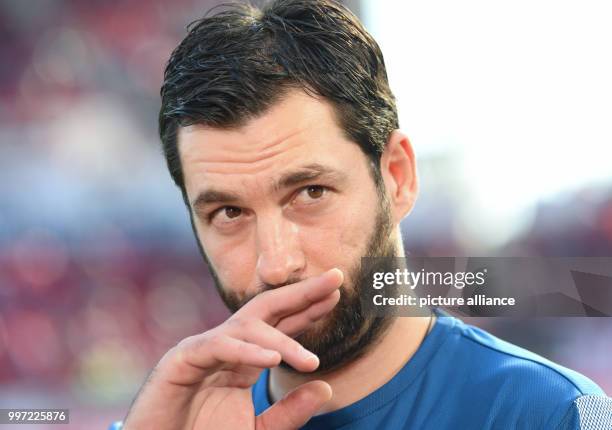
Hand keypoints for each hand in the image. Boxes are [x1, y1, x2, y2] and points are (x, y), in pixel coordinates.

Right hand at [123, 268, 342, 429]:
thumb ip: (289, 412)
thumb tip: (327, 386)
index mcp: (244, 359)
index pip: (281, 324)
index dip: (308, 307)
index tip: (337, 294)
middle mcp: (227, 347)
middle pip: (267, 308)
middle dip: (302, 293)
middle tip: (336, 279)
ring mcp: (204, 349)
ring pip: (246, 328)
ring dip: (280, 340)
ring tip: (310, 360)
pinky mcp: (182, 360)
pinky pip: (218, 347)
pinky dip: (246, 352)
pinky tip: (273, 359)